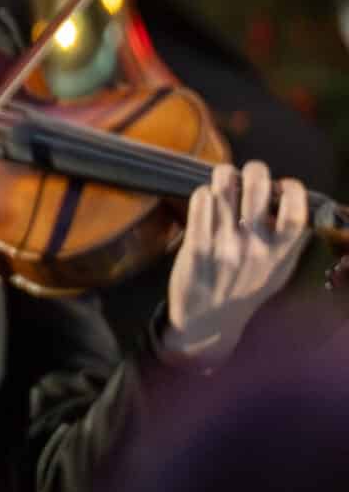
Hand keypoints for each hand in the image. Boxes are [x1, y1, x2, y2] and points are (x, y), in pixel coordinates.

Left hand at [164, 160, 309, 363]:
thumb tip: (290, 199)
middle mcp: (255, 248)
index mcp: (281, 253)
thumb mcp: (279, 270)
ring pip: (224, 188)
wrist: (207, 321)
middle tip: (249, 173)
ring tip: (225, 179)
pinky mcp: (195, 247)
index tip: (281, 186)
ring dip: (224, 175)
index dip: (291, 187)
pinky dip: (204, 193)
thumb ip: (290, 240)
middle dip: (254, 170)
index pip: (296, 208)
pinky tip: (206, 198)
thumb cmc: (245, 290)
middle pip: (258, 187)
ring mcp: (224, 246)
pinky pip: (200, 203)